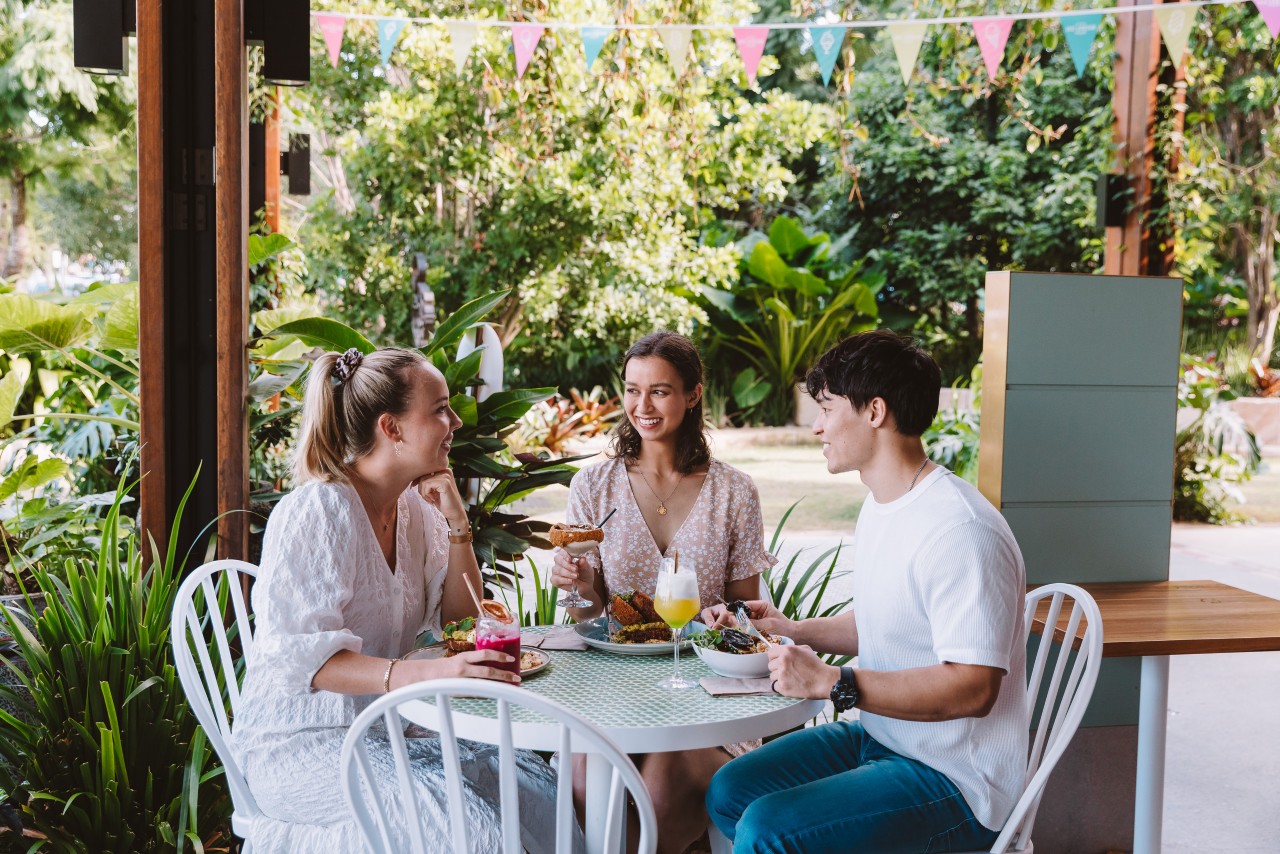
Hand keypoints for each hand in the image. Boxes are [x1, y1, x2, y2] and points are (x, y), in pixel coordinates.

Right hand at [399, 650, 520, 685]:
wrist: (425, 677)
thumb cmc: (445, 667)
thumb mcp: (459, 659)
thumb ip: (473, 661)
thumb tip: (493, 662)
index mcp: (464, 657)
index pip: (485, 654)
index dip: (499, 656)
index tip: (511, 658)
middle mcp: (464, 668)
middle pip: (489, 671)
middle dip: (505, 675)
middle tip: (517, 676)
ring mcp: (462, 682)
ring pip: (485, 684)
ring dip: (500, 685)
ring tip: (511, 686)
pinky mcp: (460, 692)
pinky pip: (478, 693)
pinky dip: (489, 693)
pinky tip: (498, 694)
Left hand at [414, 469, 467, 529]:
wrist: (455, 513)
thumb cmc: (444, 502)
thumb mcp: (433, 489)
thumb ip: (427, 480)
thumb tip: (413, 478)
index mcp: (444, 470)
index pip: (424, 470)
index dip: (417, 480)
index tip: (414, 488)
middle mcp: (446, 470)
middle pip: (423, 475)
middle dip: (421, 488)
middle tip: (428, 498)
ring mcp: (446, 476)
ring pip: (423, 481)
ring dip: (424, 493)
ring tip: (431, 499)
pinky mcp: (445, 483)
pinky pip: (426, 485)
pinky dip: (427, 495)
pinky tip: (434, 500)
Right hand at [550, 548, 592, 592]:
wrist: (586, 585)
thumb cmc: (585, 573)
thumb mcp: (586, 567)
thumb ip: (584, 563)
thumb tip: (582, 559)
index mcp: (566, 556)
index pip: (562, 552)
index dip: (565, 554)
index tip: (570, 559)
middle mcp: (559, 562)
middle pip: (558, 560)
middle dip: (567, 565)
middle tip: (576, 569)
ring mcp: (556, 571)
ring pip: (557, 569)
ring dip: (567, 573)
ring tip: (576, 576)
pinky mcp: (555, 580)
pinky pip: (556, 579)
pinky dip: (564, 580)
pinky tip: (571, 581)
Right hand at [700, 599, 793, 637]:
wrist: (795, 636)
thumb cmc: (785, 628)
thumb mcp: (768, 625)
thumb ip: (752, 623)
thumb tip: (737, 622)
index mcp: (761, 605)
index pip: (744, 605)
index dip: (735, 611)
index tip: (727, 616)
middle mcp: (757, 611)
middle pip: (741, 613)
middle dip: (734, 619)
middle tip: (725, 624)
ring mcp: (757, 619)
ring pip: (743, 622)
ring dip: (737, 626)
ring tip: (728, 630)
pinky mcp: (757, 628)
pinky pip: (747, 628)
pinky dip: (742, 632)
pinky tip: (736, 635)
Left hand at [768, 644, 838, 699]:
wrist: (824, 681)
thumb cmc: (816, 665)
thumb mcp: (805, 649)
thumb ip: (789, 647)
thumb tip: (775, 646)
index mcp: (787, 650)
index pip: (770, 653)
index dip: (774, 657)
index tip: (779, 661)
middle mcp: (782, 661)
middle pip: (770, 665)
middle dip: (777, 668)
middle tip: (788, 671)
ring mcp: (782, 674)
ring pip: (772, 676)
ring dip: (779, 678)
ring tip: (790, 679)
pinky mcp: (783, 686)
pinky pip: (775, 686)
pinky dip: (781, 687)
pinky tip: (790, 685)